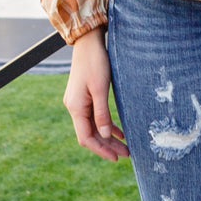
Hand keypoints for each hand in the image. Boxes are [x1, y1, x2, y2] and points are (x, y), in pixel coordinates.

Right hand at [64, 28, 129, 161]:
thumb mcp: (100, 88)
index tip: (116, 158)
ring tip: (125, 146)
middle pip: (90, 134)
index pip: (86, 138)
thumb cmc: (96, 62)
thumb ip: (102, 113)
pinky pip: (95, 117)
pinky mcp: (85, 97)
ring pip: (94, 126)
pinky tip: (119, 132)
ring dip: (108, 137)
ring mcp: (79, 102)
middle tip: (126, 154)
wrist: (88, 42)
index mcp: (75, 107)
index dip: (100, 150)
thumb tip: (106, 135)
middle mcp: (74, 107)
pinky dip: (107, 125)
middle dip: (107, 146)